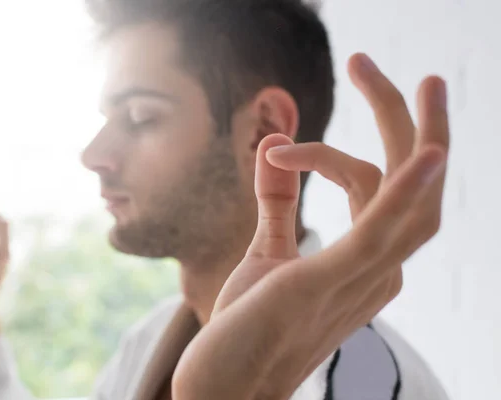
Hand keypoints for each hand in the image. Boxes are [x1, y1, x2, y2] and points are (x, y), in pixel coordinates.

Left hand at [172, 53, 448, 398]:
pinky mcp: (330, 283)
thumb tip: (270, 146)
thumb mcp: (267, 253)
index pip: (377, 189)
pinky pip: (383, 233)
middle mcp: (379, 272)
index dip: (333, 154)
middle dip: (408, 122)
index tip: (279, 149)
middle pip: (415, 186)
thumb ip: (276, 203)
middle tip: (379, 67)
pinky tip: (428, 153)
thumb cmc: (249, 326)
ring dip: (423, 136)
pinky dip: (408, 192)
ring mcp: (362, 279)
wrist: (225, 384)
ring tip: (429, 83)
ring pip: (415, 201)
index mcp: (366, 263)